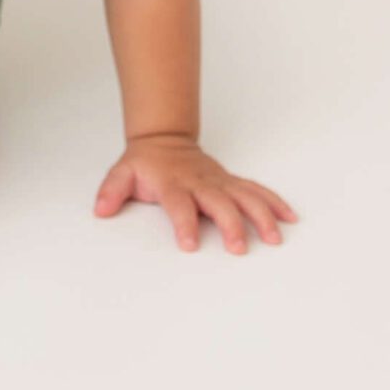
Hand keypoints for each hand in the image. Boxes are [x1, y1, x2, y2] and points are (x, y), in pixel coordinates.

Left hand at [94, 133, 296, 253]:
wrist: (164, 140)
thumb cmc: (144, 164)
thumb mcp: (122, 174)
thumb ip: (111, 192)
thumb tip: (100, 209)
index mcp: (172, 183)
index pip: (178, 205)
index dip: (183, 224)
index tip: (188, 245)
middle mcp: (200, 183)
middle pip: (219, 203)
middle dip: (230, 225)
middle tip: (238, 248)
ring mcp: (219, 183)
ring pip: (245, 197)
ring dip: (261, 216)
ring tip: (274, 238)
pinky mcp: (231, 183)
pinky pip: (257, 191)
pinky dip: (274, 203)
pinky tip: (289, 218)